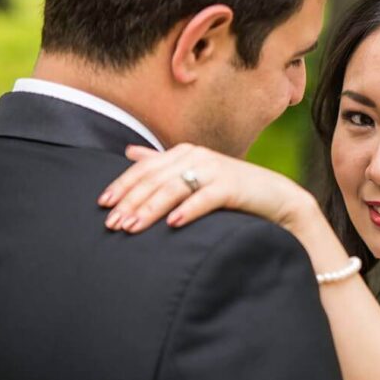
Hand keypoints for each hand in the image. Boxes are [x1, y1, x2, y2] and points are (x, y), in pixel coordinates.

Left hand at [99, 143, 317, 233]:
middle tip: (113, 224)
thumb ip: (162, 163)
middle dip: (131, 202)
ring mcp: (215, 169)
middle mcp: (197, 156)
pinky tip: (174, 223)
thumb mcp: (194, 174)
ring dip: (151, 208)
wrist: (275, 198)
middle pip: (155, 179)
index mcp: (184, 152)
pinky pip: (205, 198)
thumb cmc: (231, 190)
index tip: (103, 205)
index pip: (144, 169)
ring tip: (133, 227)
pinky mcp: (232, 186)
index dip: (122, 185)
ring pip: (174, 188)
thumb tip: (130, 152)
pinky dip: (189, 210)